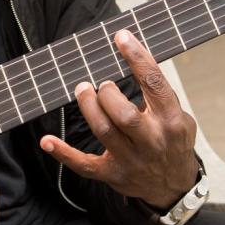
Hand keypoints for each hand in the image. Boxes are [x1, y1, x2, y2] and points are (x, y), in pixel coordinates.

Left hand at [40, 29, 198, 208]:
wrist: (174, 187)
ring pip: (103, 131)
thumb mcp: (178, 116)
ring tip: (83, 90)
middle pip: (124, 114)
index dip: (137, 57)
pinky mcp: (112, 174)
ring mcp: (131, 160)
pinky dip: (63, 153)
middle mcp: (152, 141)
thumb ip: (157, 93)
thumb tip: (132, 56)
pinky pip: (84, 165)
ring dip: (88, 106)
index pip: (154, 83)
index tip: (121, 37)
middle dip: (107, 93)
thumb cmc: (171, 141)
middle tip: (101, 84)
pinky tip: (46, 140)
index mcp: (171, 120)